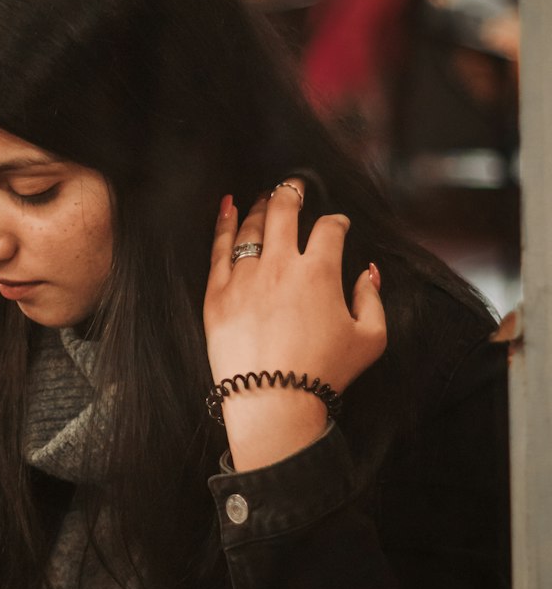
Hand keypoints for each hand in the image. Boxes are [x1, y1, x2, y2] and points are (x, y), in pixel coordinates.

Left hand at [204, 180, 385, 469]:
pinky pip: (218, 249)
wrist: (273, 401)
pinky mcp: (217, 294)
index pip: (329, 228)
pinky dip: (223, 222)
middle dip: (294, 192)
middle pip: (286, 211)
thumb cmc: (325, 373)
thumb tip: (368, 272)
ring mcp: (245, 277)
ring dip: (263, 206)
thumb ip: (372, 299)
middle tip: (296, 186)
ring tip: (268, 198)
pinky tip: (227, 207)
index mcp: (320, 272)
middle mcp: (281, 265)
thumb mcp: (370, 339)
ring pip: (252, 226)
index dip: (337, 222)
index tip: (338, 226)